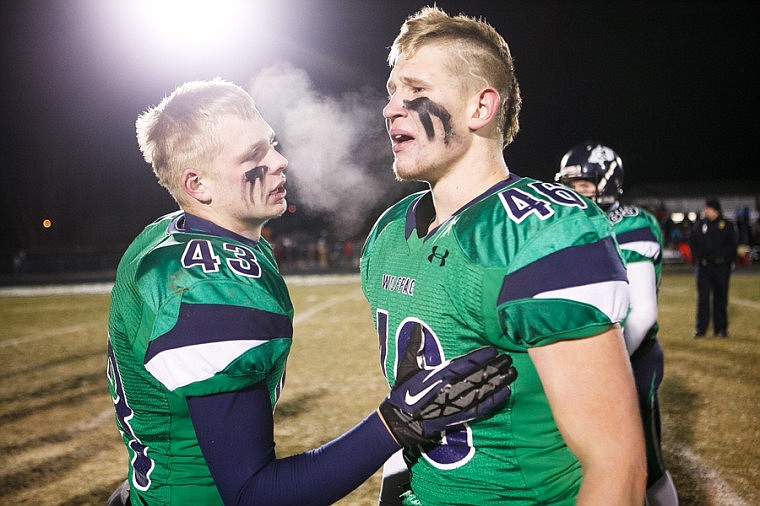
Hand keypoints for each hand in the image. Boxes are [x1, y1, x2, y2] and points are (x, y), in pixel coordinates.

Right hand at [378, 323, 515, 446]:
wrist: (400, 422)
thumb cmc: (403, 393)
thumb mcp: (406, 368)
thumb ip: (413, 347)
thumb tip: (416, 327)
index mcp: (438, 375)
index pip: (465, 363)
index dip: (481, 357)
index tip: (494, 350)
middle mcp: (450, 389)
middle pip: (478, 376)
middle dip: (495, 367)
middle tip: (509, 359)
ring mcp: (455, 404)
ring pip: (482, 391)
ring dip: (498, 382)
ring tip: (512, 373)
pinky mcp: (458, 418)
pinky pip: (480, 409)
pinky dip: (494, 402)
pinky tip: (506, 393)